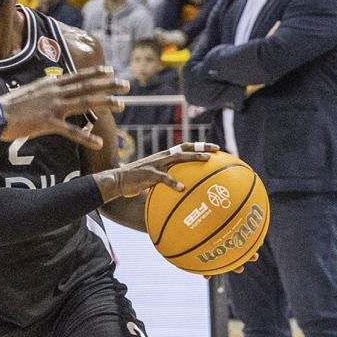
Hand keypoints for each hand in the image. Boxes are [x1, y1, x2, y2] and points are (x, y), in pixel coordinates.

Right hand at [0, 67, 124, 148]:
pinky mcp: (47, 123)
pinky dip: (86, 137)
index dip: (96, 74)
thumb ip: (46, 89)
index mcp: (50, 84)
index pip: (78, 76)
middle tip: (127, 86)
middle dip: (109, 86)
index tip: (111, 71)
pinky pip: (71, 131)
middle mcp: (55, 92)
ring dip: (105, 104)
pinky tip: (98, 143)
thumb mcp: (30, 91)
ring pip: (84, 103)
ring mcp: (52, 107)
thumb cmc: (10, 105)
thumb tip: (56, 86)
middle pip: (87, 87)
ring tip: (122, 106)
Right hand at [98, 142, 220, 200]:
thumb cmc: (137, 181)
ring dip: (193, 157)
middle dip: (202, 147)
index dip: (199, 146)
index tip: (215, 148)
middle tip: (217, 150)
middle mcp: (162, 157)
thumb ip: (166, 179)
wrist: (119, 181)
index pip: (184, 147)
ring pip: (178, 158)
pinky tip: (182, 188)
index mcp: (164, 157)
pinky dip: (173, 183)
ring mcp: (156, 164)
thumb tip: (181, 190)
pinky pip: (164, 178)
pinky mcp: (149, 174)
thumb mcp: (154, 178)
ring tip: (206, 160)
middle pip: (185, 149)